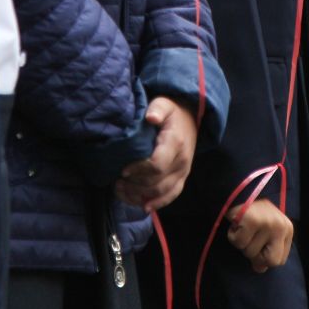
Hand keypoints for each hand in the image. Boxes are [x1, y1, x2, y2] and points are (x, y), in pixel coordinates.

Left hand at [116, 97, 197, 211]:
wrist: (191, 117)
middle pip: (157, 183)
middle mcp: (182, 161)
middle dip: (135, 185)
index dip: (138, 170)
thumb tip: (151, 117)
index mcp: (176, 143)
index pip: (157, 165)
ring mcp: (183, 172)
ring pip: (162, 192)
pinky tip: (142, 205)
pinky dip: (156, 203)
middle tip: (117, 181)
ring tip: (122, 189)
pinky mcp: (182, 178)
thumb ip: (157, 108)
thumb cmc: (172, 111)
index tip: (123, 170)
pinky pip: (171, 196)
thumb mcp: (164, 103)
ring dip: (140, 195)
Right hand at [227, 198, 293, 272]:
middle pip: (270, 261)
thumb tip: (260, 269)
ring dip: (242, 243)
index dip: (265, 259)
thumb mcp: (266, 232)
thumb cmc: (254, 214)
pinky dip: (233, 236)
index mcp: (287, 229)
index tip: (257, 247)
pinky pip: (239, 243)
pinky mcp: (251, 221)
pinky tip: (236, 224)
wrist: (240, 190)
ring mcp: (267, 223)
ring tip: (243, 227)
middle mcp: (280, 226)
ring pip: (250, 252)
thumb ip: (266, 252)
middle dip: (255, 256)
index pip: (279, 261)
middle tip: (250, 240)